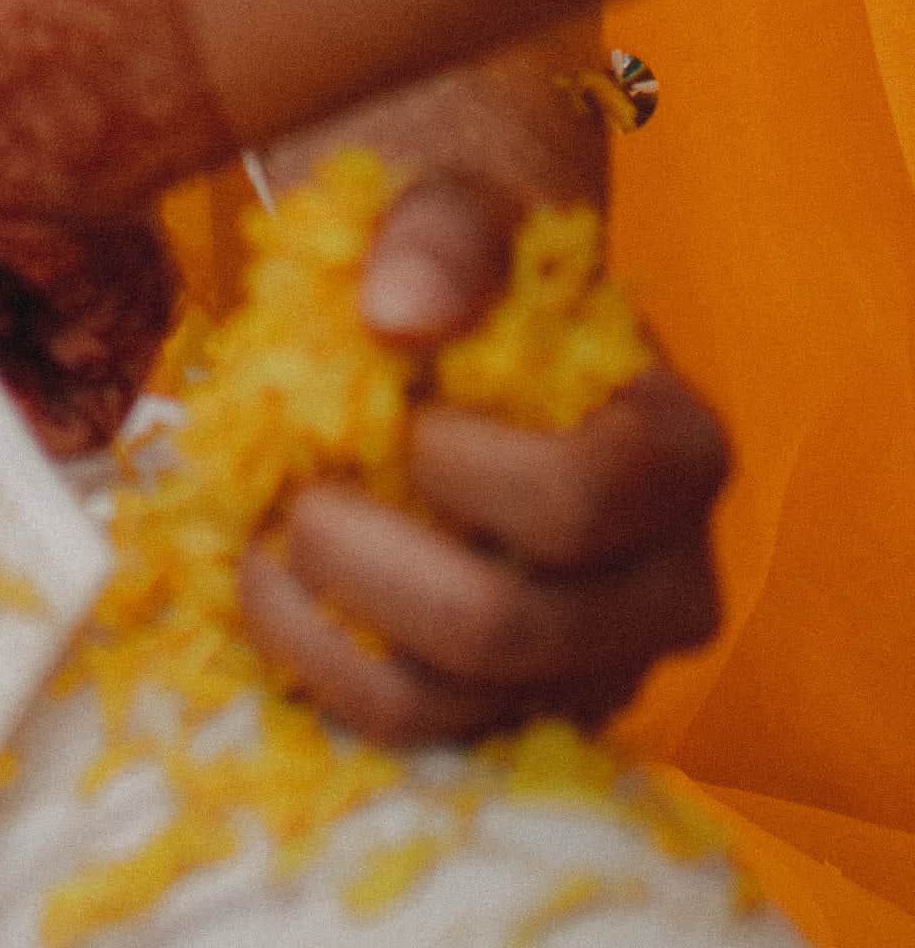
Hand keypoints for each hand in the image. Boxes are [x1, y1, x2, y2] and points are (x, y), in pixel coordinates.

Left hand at [236, 84, 729, 750]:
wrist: (460, 348)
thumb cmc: (470, 279)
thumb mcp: (461, 214)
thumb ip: (443, 234)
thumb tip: (398, 312)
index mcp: (680, 456)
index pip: (584, 500)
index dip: (467, 468)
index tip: (410, 416)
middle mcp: (662, 589)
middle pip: (502, 630)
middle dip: (362, 556)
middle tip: (303, 490)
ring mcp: (587, 672)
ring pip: (438, 705)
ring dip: (317, 616)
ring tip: (266, 532)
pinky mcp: (508, 717)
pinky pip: (397, 733)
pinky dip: (309, 660)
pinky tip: (269, 581)